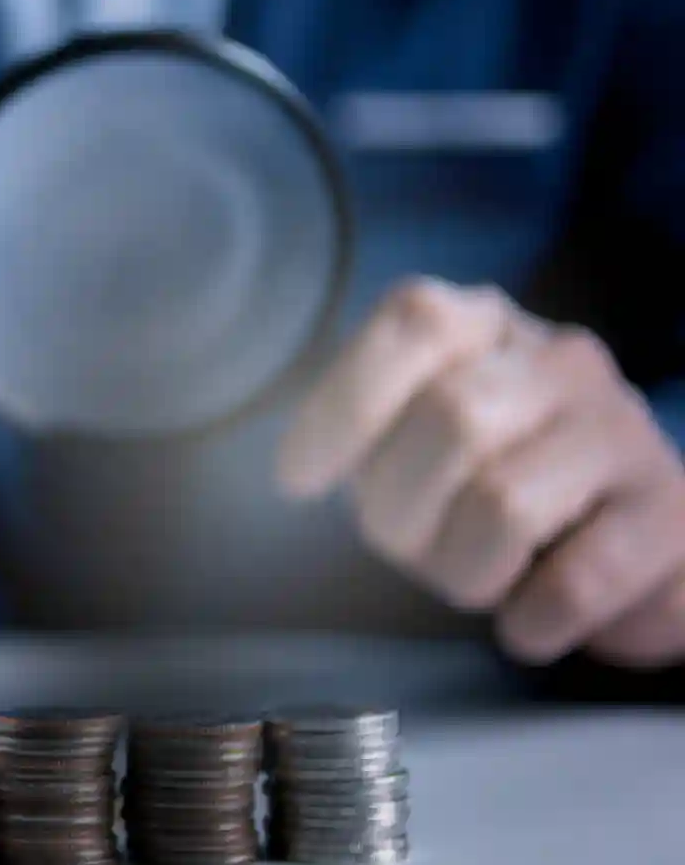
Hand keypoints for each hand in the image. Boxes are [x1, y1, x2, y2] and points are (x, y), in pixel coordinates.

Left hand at [275, 277, 684, 667]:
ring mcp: (623, 433)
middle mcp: (561, 361)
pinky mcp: (670, 517)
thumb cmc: (495, 483)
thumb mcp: (419, 441)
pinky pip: (576, 581)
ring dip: (463, 571)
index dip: (343, 405)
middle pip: (451, 420)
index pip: (414, 323)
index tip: (299, 479)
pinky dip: (530, 620)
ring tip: (473, 580)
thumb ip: (370, 433)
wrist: (633, 545)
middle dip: (399, 510)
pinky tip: (527, 623)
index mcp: (484, 327)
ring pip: (506, 503)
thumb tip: (301, 468)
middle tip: (407, 548)